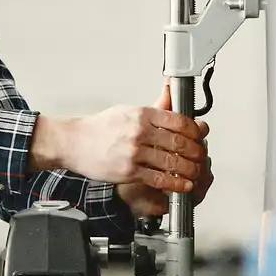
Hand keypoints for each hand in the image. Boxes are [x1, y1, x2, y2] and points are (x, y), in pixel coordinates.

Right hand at [30, 90, 207, 195]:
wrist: (74, 142)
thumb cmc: (100, 128)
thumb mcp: (128, 111)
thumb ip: (155, 107)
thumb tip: (171, 90)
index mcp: (142, 114)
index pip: (179, 121)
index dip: (195, 130)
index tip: (201, 135)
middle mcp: (140, 132)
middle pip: (179, 142)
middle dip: (196, 151)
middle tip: (201, 156)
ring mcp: (134, 152)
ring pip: (172, 162)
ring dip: (190, 170)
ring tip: (196, 172)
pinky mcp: (129, 171)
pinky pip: (159, 179)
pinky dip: (175, 184)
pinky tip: (183, 185)